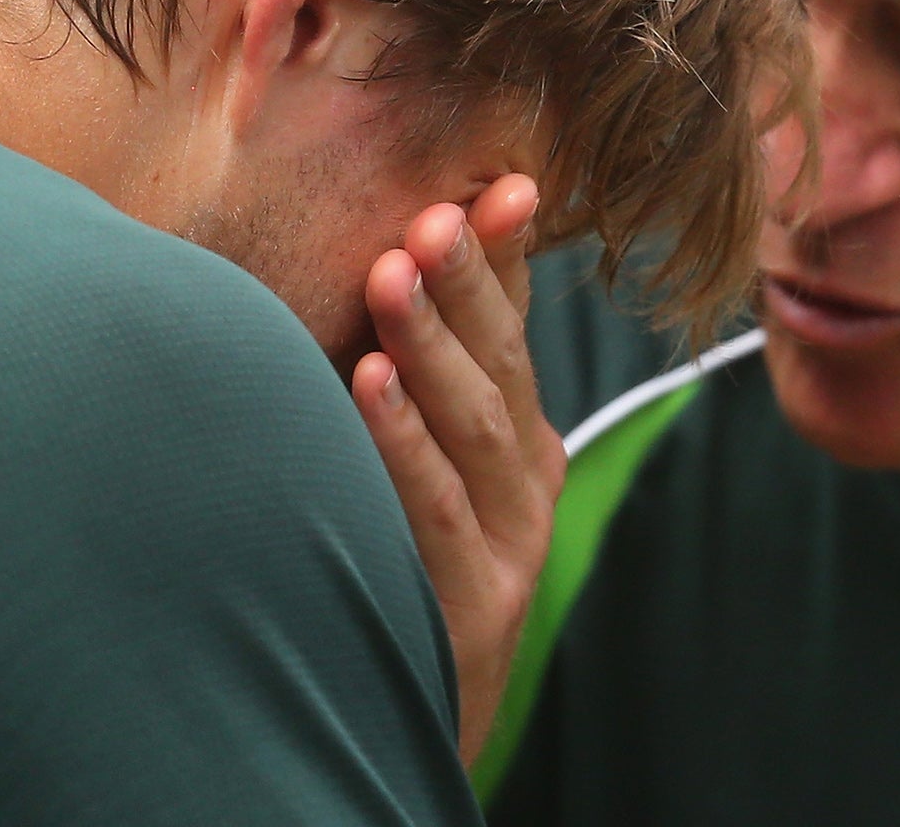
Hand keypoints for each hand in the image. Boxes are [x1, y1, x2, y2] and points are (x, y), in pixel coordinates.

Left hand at [351, 175, 565, 763]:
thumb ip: (414, 366)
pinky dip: (403, 442)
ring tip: (392, 275)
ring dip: (434, 345)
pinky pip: (435, 509)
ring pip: (478, 428)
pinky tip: (368, 383)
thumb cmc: (402, 560)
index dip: (507, 256)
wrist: (411, 712)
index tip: (499, 187)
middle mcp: (531, 480)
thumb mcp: (428, 459)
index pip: (518, 324)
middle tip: (429, 217)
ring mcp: (512, 544)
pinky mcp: (473, 603)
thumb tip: (378, 249)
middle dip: (468, 283)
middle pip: (504, 364)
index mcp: (525, 433)